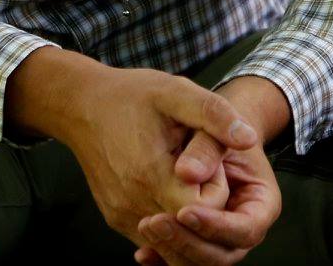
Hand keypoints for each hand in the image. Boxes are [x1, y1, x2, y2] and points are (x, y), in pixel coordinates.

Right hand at [27, 57, 257, 246]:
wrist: (82, 106)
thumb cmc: (133, 96)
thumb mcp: (177, 92)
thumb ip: (215, 115)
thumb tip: (249, 138)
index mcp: (153, 175)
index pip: (204, 210)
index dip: (216, 187)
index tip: (209, 159)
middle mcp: (134, 205)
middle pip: (188, 231)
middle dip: (205, 204)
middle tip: (197, 166)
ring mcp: (122, 216)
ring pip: (170, 240)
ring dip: (187, 215)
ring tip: (182, 174)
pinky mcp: (115, 218)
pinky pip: (152, 236)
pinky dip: (169, 220)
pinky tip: (168, 185)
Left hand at [134, 138, 280, 265]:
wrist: (214, 135)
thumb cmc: (221, 130)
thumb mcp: (219, 132)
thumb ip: (207, 148)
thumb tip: (186, 173)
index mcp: (261, 205)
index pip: (245, 229)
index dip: (215, 225)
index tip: (184, 210)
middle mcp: (243, 230)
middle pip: (221, 256)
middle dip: (188, 243)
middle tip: (156, 221)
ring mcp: (221, 242)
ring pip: (200, 264)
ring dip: (172, 251)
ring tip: (147, 225)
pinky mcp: (198, 243)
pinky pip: (182, 261)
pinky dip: (162, 259)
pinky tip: (143, 252)